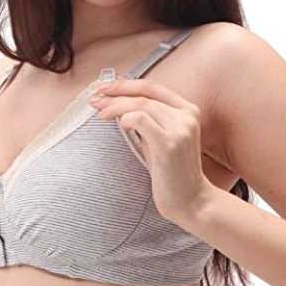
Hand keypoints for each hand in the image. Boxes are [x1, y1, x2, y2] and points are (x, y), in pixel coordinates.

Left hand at [89, 77, 212, 219]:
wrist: (191, 201)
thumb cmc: (171, 171)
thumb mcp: (160, 137)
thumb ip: (147, 118)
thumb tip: (117, 101)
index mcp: (187, 109)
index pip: (152, 87)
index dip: (125, 84)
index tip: (104, 88)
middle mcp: (187, 115)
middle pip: (143, 94)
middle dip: (114, 94)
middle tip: (94, 100)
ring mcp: (180, 128)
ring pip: (140, 104)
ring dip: (115, 106)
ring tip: (100, 113)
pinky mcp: (170, 143)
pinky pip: (141, 119)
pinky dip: (126, 117)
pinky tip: (119, 124)